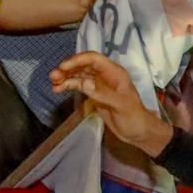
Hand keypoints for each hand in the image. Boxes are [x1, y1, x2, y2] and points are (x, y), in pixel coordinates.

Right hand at [51, 51, 171, 157]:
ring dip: (66, 78)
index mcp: (115, 73)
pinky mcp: (94, 94)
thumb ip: (103, 94)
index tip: (63, 67)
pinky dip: (68, 86)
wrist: (139, 133)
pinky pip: (79, 86)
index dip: (78, 60)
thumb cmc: (135, 117)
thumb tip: (84, 83)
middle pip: (83, 66)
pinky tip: (58, 89)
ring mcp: (99, 85)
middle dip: (68, 69)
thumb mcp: (121, 106)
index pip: (94, 59)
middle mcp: (105, 76)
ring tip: (53, 83)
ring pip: (79, 75)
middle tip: (53, 76)